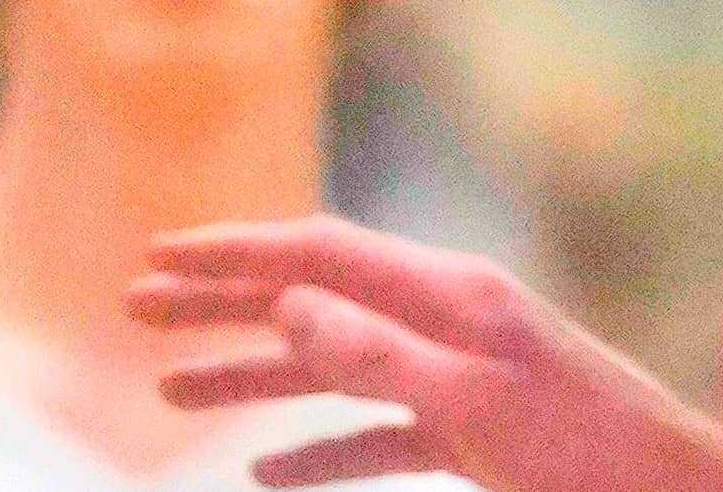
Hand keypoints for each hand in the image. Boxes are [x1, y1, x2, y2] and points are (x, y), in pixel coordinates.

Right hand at [134, 219, 722, 491]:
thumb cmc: (586, 449)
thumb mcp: (473, 403)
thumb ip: (377, 354)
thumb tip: (286, 301)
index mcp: (447, 293)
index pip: (320, 252)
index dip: (232, 253)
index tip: (156, 257)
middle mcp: (446, 320)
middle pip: (314, 298)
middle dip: (222, 304)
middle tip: (136, 310)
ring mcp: (458, 376)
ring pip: (333, 369)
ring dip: (251, 377)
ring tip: (167, 395)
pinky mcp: (473, 435)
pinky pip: (375, 435)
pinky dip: (316, 449)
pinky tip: (262, 475)